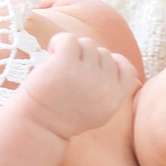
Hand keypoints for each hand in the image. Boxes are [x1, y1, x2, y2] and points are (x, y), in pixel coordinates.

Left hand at [16, 29, 140, 136]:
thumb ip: (109, 89)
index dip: (113, 64)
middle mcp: (104, 87)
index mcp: (114, 100)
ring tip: (59, 68)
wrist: (38, 127)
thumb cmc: (63, 116)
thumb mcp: (97, 111)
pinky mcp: (66, 64)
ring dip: (73, 51)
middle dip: (86, 59)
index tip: (94, 70)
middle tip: (69, 74)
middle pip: (104, 53)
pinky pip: (69, 38)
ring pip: (88, 44)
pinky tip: (52, 53)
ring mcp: (87, 75)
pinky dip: (59, 42)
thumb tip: (112, 59)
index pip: (128, 70)